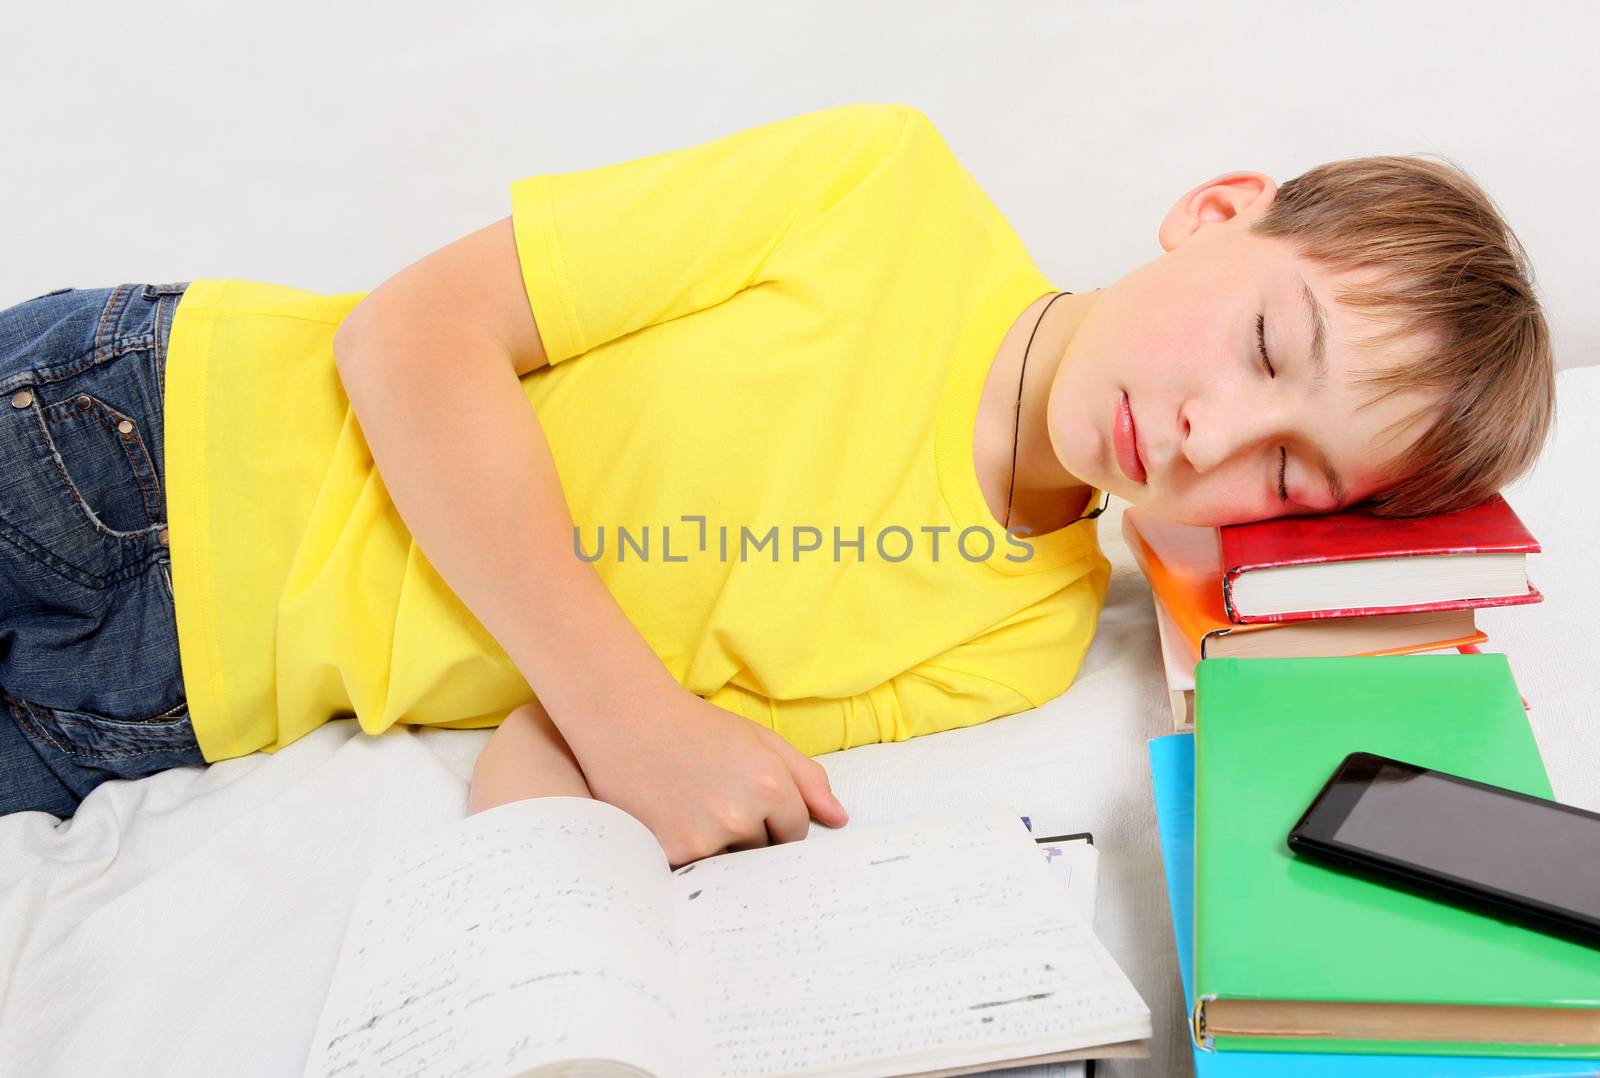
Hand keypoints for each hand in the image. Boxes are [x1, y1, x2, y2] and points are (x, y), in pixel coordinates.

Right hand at [568, 679, 849, 869]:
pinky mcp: (670, 854)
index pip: (795, 830)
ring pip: (730, 864)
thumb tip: (839, 820)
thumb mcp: (759, 740)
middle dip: (748, 834)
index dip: (773, 816)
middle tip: (712, 798)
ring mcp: (703, 838)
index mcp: (768, 784)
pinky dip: (687, 854)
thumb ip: (807, 778)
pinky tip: (670, 820)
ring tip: (689, 806)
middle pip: (764, 851)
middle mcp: (739, 814)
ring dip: (717, 847)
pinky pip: (695, 871)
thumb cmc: (696, 727)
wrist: (625, 719)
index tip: (744, 795)